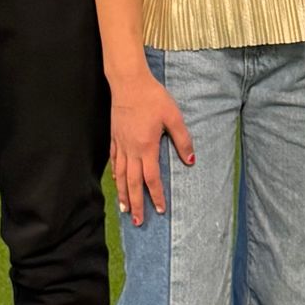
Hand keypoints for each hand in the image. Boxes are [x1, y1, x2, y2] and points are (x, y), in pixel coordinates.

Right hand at [109, 66, 194, 225]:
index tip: (160, 210)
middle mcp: (132, 150)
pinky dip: (114, 175)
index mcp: (147, 147)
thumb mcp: (173, 116)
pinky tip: (115, 181)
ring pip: (120, 175)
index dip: (156, 196)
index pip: (152, 179)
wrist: (129, 83)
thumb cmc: (153, 97)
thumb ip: (182, 139)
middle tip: (137, 221)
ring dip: (122, 194)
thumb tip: (191, 160)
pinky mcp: (114, 137)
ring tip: (124, 210)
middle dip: (136, 204)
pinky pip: (113, 161)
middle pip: (132, 183)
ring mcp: (121, 144)